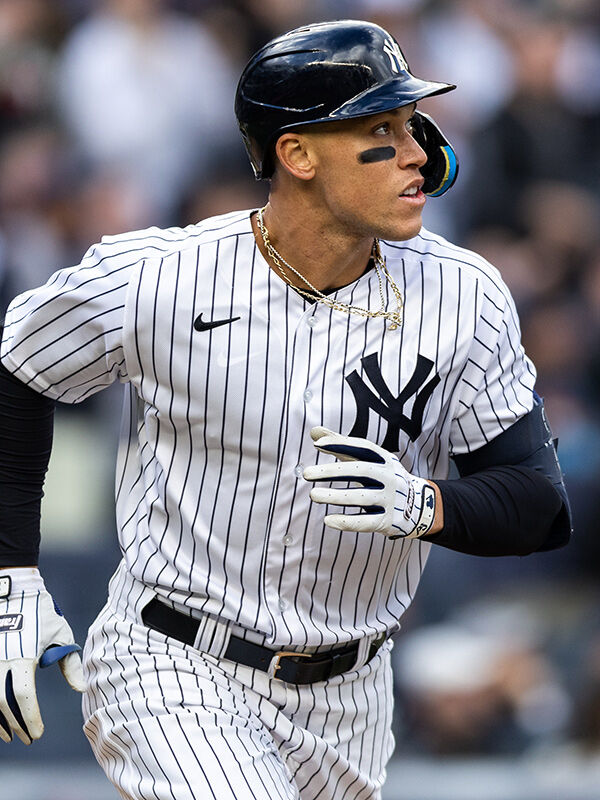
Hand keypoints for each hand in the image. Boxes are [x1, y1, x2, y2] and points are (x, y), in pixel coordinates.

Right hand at [0, 568, 85, 743]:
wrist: (15, 591)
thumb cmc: (41, 612)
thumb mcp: (61, 634)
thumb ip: (70, 663)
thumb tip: (81, 688)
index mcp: (23, 656)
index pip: (24, 696)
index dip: (30, 718)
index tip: (38, 733)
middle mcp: (1, 660)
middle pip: (4, 703)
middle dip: (16, 724)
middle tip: (28, 738)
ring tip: (10, 735)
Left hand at [303, 427, 436, 538]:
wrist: (419, 506)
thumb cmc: (382, 477)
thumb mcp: (367, 460)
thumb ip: (340, 446)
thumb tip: (313, 431)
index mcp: (384, 459)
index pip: (362, 447)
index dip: (340, 445)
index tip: (317, 444)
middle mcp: (389, 477)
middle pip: (360, 471)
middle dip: (332, 472)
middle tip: (307, 473)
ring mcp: (390, 499)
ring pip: (361, 497)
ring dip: (335, 496)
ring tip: (313, 494)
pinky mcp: (388, 521)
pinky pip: (365, 522)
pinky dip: (346, 522)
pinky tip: (328, 520)